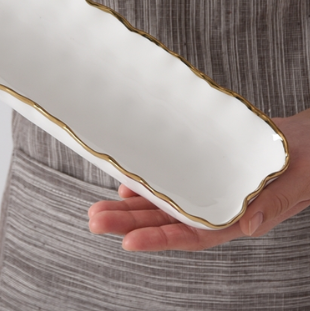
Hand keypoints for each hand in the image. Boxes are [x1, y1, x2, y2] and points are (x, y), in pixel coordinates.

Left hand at [88, 107, 309, 250]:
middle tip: (94, 220)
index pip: (193, 235)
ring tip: (98, 209)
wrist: (304, 141)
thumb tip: (250, 225)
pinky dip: (147, 185)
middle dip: (129, 223)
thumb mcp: (297, 182)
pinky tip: (127, 185)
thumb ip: (274, 204)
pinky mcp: (200, 170)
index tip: (127, 241)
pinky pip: (170, 182)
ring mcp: (206, 190)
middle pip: (166, 221)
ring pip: (162, 203)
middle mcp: (216, 208)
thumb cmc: (305, 163)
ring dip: (130, 207)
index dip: (160, 240)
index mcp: (239, 218)